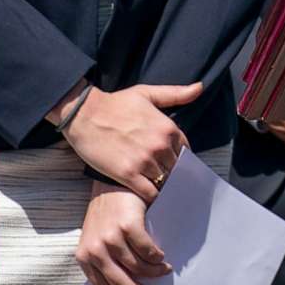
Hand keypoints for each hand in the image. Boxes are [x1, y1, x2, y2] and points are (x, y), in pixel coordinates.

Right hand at [60, 81, 200, 201]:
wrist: (84, 114)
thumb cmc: (115, 104)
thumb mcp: (148, 93)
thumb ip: (176, 94)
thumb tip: (200, 87)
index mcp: (168, 128)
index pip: (186, 152)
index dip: (181, 160)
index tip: (175, 165)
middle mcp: (160, 146)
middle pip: (177, 169)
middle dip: (173, 175)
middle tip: (168, 182)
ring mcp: (145, 161)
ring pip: (165, 182)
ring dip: (163, 187)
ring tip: (159, 191)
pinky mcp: (128, 174)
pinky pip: (149, 193)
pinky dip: (152, 197)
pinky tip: (148, 196)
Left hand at [76, 187, 174, 284]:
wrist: (109, 182)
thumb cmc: (106, 214)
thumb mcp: (98, 240)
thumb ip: (106, 262)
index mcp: (85, 259)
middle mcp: (95, 251)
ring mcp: (111, 238)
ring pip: (138, 269)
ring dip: (154, 274)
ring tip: (164, 271)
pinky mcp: (127, 226)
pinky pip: (147, 251)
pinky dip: (157, 258)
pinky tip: (162, 258)